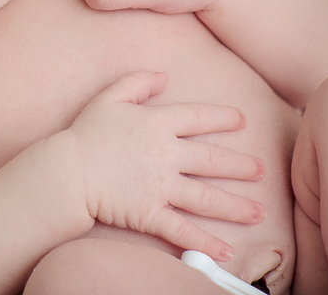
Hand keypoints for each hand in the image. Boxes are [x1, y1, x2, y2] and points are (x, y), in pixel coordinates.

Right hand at [68, 72, 265, 261]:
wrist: (66, 172)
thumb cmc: (85, 134)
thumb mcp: (108, 98)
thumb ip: (137, 82)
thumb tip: (164, 75)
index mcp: (157, 124)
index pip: (199, 117)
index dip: (223, 117)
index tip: (241, 120)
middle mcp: (166, 155)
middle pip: (212, 159)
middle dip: (240, 165)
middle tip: (261, 170)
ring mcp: (160, 186)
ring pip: (207, 197)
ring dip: (236, 206)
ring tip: (258, 212)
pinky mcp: (150, 213)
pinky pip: (183, 230)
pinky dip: (206, 243)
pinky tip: (227, 251)